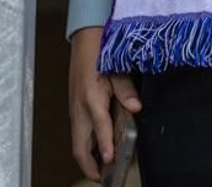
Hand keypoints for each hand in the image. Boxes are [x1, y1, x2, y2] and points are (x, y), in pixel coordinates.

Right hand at [68, 27, 141, 179]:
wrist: (85, 39)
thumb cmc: (101, 52)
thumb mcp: (118, 69)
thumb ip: (126, 90)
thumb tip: (136, 107)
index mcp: (91, 98)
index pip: (99, 129)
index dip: (104, 147)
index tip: (111, 161)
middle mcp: (79, 108)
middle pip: (79, 146)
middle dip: (89, 166)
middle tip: (103, 177)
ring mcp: (75, 109)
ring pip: (77, 142)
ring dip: (87, 158)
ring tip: (102, 170)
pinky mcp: (75, 108)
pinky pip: (78, 133)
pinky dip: (85, 146)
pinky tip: (97, 149)